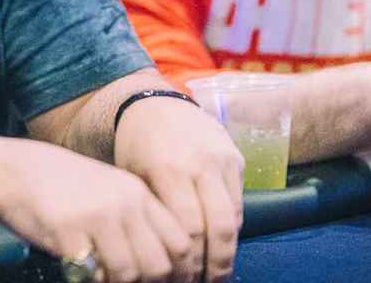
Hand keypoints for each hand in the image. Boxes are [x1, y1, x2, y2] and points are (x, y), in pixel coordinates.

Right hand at [0, 136, 195, 282]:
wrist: (9, 170)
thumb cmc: (56, 183)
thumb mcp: (105, 188)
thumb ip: (133, 217)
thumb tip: (161, 262)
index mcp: (136, 191)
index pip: (180, 241)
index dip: (178, 271)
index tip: (166, 282)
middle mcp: (123, 202)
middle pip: (161, 264)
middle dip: (148, 282)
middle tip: (126, 280)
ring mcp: (97, 217)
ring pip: (130, 273)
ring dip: (116, 281)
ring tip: (98, 272)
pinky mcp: (69, 233)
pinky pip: (94, 274)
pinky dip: (89, 278)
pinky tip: (76, 267)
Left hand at [114, 97, 244, 281]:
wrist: (154, 105)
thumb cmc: (135, 146)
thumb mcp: (132, 178)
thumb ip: (150, 214)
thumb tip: (158, 258)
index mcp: (168, 169)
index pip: (188, 230)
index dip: (189, 262)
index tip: (183, 280)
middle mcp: (200, 163)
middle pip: (217, 227)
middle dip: (214, 264)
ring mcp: (222, 159)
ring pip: (234, 217)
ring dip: (227, 251)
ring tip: (218, 273)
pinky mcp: (236, 157)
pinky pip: (238, 201)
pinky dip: (232, 227)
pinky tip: (221, 245)